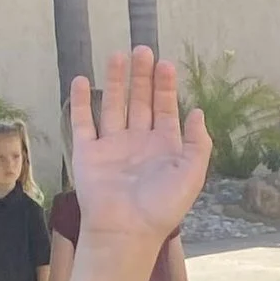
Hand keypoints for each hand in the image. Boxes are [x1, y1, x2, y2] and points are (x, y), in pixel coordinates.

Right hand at [76, 50, 211, 253]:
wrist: (126, 231)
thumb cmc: (162, 207)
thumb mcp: (192, 174)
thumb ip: (197, 142)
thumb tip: (198, 111)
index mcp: (163, 148)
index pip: (165, 109)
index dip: (166, 87)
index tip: (166, 64)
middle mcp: (137, 143)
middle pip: (140, 102)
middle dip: (142, 77)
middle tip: (143, 50)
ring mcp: (111, 147)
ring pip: (113, 106)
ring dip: (116, 81)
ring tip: (118, 55)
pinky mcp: (87, 154)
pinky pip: (83, 123)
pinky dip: (81, 102)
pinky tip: (83, 80)